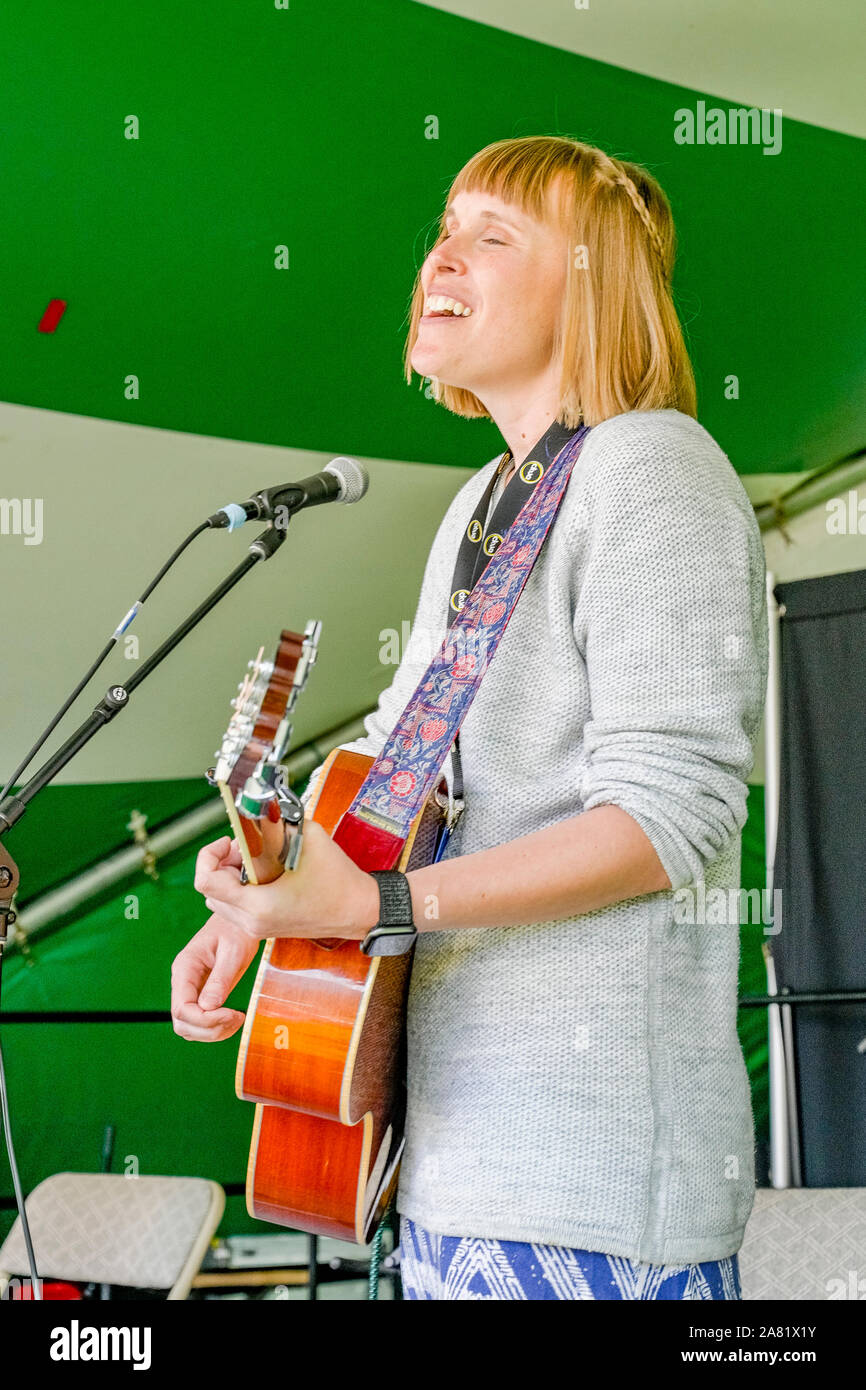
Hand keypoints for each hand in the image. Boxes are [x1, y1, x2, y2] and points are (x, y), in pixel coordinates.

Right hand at [170, 912, 260, 1041]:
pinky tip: (233, 1019)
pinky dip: (214, 1028)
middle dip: (209, 1029)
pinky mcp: (199, 995)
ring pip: (188, 1026)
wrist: (237, 922)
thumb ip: (220, 979)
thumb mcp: (233, 952)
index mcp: (185, 968)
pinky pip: (199, 1021)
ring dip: (212, 1032)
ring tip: (237, 1019)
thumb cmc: (236, 931)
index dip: (205, 1019)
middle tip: (237, 1019)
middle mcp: (182, 981)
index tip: (232, 1014)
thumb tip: (208, 1007)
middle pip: (182, 1022)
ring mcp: (189, 989)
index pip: (182, 1008)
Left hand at [192, 824, 379, 943]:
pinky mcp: (265, 927)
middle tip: (246, 848)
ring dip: (229, 876)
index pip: (206, 881)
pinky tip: (264, 873)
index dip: (209, 855)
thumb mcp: (308, 839)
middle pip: (210, 890)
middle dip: (222, 863)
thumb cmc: (339, 881)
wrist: (360, 910)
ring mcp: (258, 929)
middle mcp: (253, 922)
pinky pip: (235, 908)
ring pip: (220, 900)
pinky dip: (239, 888)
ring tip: (255, 860)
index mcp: (258, 905)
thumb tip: (258, 808)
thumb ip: (278, 823)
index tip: (229, 841)